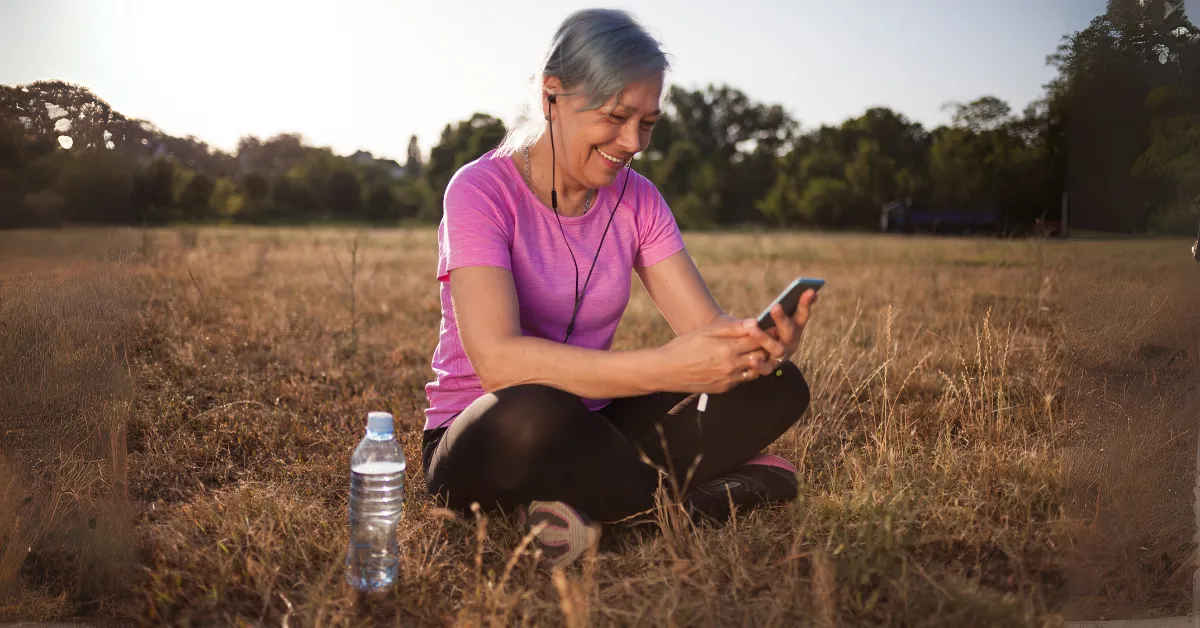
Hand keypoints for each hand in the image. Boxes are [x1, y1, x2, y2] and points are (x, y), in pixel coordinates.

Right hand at [659, 317, 780, 392]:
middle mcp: (731, 366)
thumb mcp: (707, 331)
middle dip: (768, 346)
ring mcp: (729, 379)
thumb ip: (733, 328)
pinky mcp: (725, 388)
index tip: (775, 326)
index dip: (767, 332)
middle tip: (774, 338)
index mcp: (727, 349)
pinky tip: (745, 361)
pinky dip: (748, 369)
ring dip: (761, 360)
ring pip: (756, 369)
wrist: (667, 371)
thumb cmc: (685, 346)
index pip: (757, 339)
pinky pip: (744, 379)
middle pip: (761, 355)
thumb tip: (755, 322)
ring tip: (762, 350)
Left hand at [755, 288, 818, 371]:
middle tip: (775, 306)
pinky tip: (751, 359)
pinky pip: (765, 368)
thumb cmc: (759, 328)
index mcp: (794, 326)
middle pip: (790, 331)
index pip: (802, 313)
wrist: (747, 353)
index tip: (810, 290)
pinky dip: (759, 364)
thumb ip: (778, 307)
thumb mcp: (766, 317)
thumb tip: (781, 301)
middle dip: (783, 319)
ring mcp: (781, 356)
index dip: (806, 303)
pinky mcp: (769, 368)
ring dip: (766, 339)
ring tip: (753, 329)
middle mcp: (791, 342)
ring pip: (777, 349)